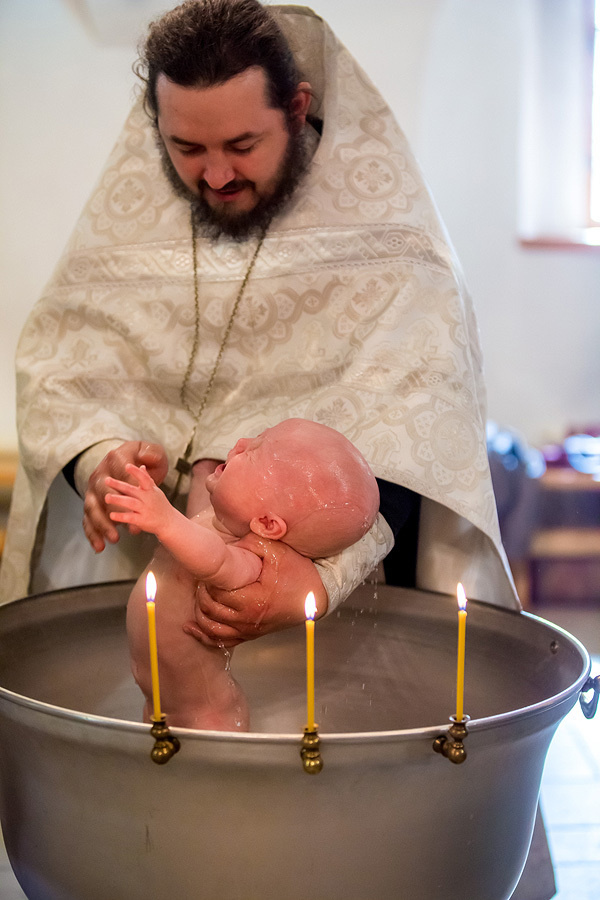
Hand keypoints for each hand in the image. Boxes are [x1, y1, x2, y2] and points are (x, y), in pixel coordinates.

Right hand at [83, 441, 168, 551]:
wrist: (127, 459)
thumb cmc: (141, 457)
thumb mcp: (151, 451)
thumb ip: (151, 454)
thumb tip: (145, 460)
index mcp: (114, 460)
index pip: (120, 477)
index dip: (128, 493)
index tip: (140, 506)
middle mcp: (99, 475)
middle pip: (102, 495)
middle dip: (112, 513)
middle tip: (123, 526)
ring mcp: (93, 490)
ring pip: (92, 509)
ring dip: (101, 526)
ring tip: (114, 540)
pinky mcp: (92, 503)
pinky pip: (88, 519)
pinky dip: (92, 534)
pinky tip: (99, 547)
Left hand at [105, 464, 169, 534]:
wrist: (170, 523)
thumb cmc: (161, 505)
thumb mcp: (156, 491)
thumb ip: (147, 479)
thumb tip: (142, 466)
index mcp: (150, 490)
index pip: (144, 478)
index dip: (136, 472)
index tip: (127, 465)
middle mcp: (148, 498)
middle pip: (132, 490)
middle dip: (119, 485)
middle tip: (106, 480)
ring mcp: (145, 509)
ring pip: (130, 503)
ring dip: (118, 500)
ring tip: (107, 497)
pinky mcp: (142, 521)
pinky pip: (130, 518)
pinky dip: (121, 516)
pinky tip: (111, 515)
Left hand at [183, 533, 327, 647]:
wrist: (315, 596)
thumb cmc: (298, 572)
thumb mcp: (276, 550)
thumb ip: (250, 543)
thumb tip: (228, 541)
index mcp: (252, 600)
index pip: (216, 593)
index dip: (207, 580)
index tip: (207, 569)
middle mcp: (248, 619)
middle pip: (210, 611)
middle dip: (201, 594)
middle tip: (202, 579)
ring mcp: (249, 630)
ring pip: (212, 629)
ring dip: (199, 614)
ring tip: (199, 596)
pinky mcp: (251, 635)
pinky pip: (222, 641)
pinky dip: (205, 635)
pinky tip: (192, 627)